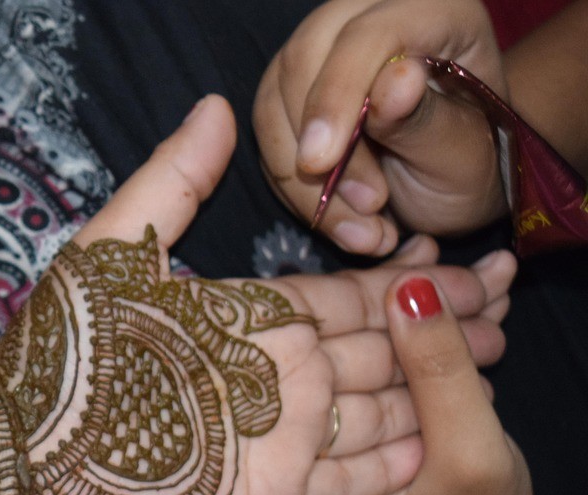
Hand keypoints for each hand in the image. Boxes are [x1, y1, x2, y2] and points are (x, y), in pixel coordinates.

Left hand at [0, 96, 513, 494]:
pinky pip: (349, 481)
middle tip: (500, 317)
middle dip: (434, 334)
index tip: (457, 269)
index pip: (343, 297)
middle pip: (374, 351)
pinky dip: (392, 465)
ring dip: (430, 395)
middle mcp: (274, 376)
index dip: (400, 285)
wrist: (29, 458)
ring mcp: (279, 440)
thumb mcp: (114, 250)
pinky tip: (436, 446)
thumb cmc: (66, 350)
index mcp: (247, 318)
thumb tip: (215, 108)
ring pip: (375, 411)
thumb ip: (172, 183)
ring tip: (489, 372)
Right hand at [253, 0, 507, 253]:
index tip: (319, 164)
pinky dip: (292, 186)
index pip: (366, 36)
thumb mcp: (464, 151)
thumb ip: (425, 119)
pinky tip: (335, 216)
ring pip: (272, 104)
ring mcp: (320, 52)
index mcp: (430, 10)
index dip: (336, 96)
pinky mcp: (288, 92)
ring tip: (360, 229)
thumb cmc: (470, 161)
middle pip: (302, 61)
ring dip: (301, 180)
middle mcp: (364, 16)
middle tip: (365, 209)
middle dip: (316, 147)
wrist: (448, 182)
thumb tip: (394, 83)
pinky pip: (267, 137)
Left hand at [301, 271, 584, 494]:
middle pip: (350, 338)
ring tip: (492, 274)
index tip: (418, 257)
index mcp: (298, 453)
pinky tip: (481, 296)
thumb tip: (410, 287)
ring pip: (384, 343)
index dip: (368, 294)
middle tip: (459, 261)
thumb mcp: (467, 454)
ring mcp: (341, 419)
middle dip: (410, 296)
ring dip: (437, 305)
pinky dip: (443, 329)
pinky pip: (402, 360)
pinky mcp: (376, 411)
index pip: (316, 348)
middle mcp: (304, 431)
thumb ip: (440, 373)